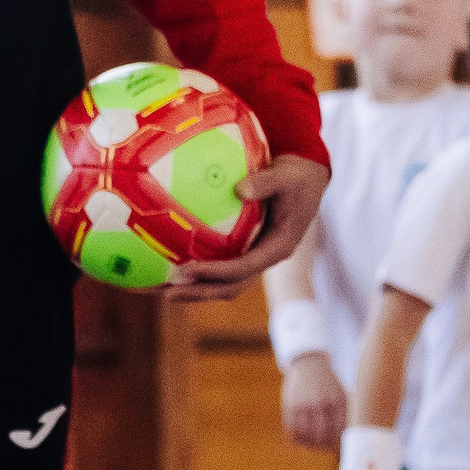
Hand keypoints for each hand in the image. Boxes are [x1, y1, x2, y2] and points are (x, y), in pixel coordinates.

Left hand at [169, 155, 329, 300]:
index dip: (215, 272)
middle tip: (168, 293)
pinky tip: (172, 266)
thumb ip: (265, 183)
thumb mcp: (286, 177)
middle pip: (230, 286)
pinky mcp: (247, 251)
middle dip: (200, 292)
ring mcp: (255, 257)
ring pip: (224, 283)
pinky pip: (221, 267)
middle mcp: (265, 258)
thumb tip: (239, 189)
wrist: (305, 179)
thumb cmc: (296, 177)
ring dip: (196, 288)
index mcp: (278, 247)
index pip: (243, 268)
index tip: (188, 269)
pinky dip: (199, 272)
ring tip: (163, 289)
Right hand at [282, 353, 347, 449]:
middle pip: (321, 436)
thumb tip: (345, 441)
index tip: (335, 445)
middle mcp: (320, 403)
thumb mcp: (341, 395)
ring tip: (311, 444)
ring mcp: (304, 404)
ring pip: (305, 435)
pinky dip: (295, 439)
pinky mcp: (290, 405)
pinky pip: (291, 430)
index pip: (338, 432)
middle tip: (322, 448)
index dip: (336, 442)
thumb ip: (344, 416)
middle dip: (322, 446)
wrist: (310, 362)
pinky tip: (300, 439)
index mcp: (337, 402)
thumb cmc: (329, 384)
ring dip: (308, 444)